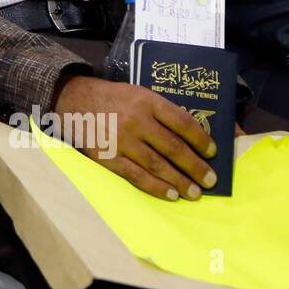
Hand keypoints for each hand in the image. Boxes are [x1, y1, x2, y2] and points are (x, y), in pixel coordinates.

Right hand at [53, 73, 218, 200]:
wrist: (74, 100)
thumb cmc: (113, 99)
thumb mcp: (138, 94)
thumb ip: (161, 111)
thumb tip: (192, 136)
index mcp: (146, 101)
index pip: (182, 122)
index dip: (201, 140)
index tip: (213, 153)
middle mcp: (135, 120)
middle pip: (173, 147)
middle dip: (195, 167)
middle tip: (210, 180)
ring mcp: (121, 140)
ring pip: (157, 165)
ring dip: (180, 181)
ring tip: (195, 193)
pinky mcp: (108, 157)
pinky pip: (136, 176)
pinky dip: (156, 187)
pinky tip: (171, 194)